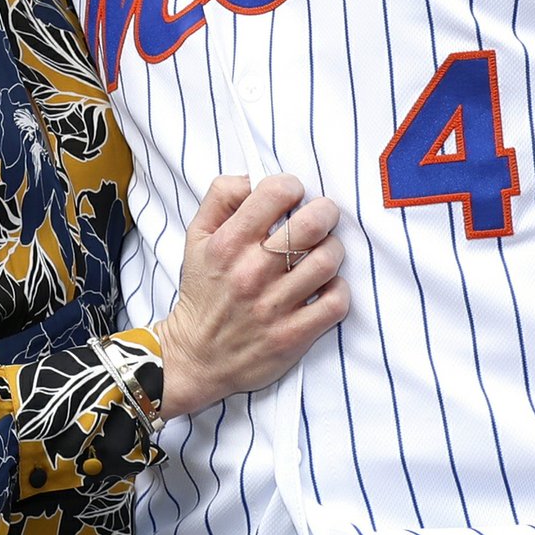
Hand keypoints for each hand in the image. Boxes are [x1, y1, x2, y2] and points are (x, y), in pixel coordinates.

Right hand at [150, 174, 346, 419]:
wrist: (196, 356)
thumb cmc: (203, 291)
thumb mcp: (196, 237)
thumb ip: (221, 197)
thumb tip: (254, 178)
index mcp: (228, 243)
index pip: (275, 193)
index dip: (291, 187)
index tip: (292, 198)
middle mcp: (251, 272)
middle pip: (311, 224)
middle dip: (324, 212)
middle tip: (321, 218)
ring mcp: (275, 306)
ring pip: (329, 260)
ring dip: (332, 251)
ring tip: (320, 254)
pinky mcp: (294, 336)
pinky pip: (337, 302)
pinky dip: (338, 290)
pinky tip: (324, 287)